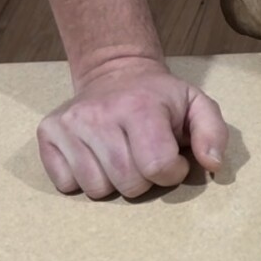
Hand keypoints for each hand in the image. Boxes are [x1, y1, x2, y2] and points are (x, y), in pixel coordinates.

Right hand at [38, 54, 228, 198]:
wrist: (115, 71)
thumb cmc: (159, 97)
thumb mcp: (196, 105)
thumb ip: (213, 133)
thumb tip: (212, 164)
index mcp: (139, 107)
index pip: (158, 167)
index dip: (172, 171)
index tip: (172, 157)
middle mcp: (99, 114)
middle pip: (127, 184)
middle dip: (143, 179)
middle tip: (144, 156)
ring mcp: (69, 125)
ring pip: (96, 189)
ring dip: (113, 182)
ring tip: (121, 155)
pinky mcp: (47, 134)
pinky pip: (67, 185)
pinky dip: (83, 180)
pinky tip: (95, 157)